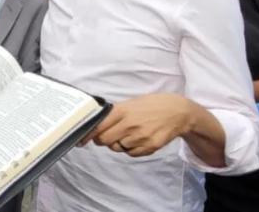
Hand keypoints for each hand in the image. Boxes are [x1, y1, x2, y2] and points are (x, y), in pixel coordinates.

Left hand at [81, 93, 197, 156]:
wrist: (178, 111)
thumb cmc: (150, 105)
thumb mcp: (129, 104)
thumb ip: (113, 114)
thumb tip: (93, 125)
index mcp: (122, 111)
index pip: (97, 126)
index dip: (87, 135)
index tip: (80, 140)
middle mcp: (129, 124)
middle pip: (104, 141)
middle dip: (102, 140)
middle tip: (108, 135)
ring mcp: (140, 136)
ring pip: (117, 148)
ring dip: (118, 144)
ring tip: (128, 134)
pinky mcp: (150, 146)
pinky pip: (131, 154)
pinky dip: (131, 149)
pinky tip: (138, 139)